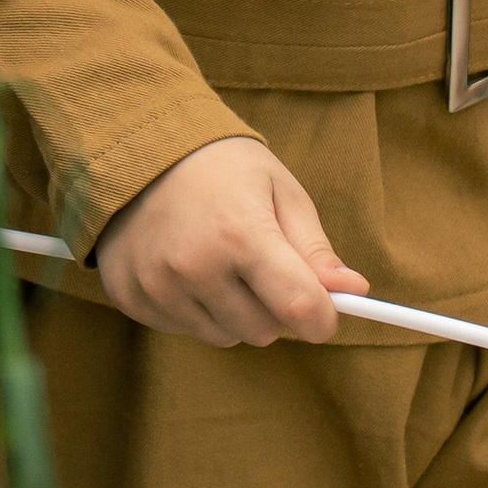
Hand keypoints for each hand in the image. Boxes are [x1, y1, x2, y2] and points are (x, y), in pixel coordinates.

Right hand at [95, 137, 367, 347]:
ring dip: (236, 312)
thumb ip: (316, 249)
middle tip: (262, 266)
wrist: (142, 151)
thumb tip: (355, 292)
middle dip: (275, 307)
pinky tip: (189, 270)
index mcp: (240, 233)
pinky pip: (186, 331)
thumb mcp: (280, 192)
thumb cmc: (224, 168)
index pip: (298, 307)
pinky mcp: (132, 299)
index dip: (323, 319)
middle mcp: (195, 267)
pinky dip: (198, 310)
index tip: (326, 314)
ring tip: (222, 262)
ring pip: (226, 337)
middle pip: (264, 330)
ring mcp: (158, 287)